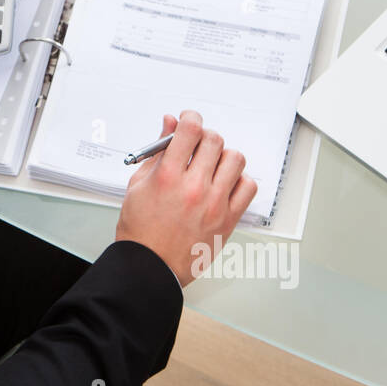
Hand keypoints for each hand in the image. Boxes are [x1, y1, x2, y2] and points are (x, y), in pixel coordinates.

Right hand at [115, 110, 256, 287]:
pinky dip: (239, 179)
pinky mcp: (228, 219)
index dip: (190, 118)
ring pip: (235, 158)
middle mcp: (193, 187)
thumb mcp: (138, 185)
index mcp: (167, 177)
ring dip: (223, 156)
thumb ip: (156, 152)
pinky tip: (224, 184)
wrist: (150, 267)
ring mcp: (214, 203)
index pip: (189, 130)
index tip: (188, 120)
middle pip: (213, 140)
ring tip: (211, 165)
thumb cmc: (141, 231)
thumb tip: (169, 125)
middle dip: (204, 136)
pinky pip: (248, 186)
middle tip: (196, 145)